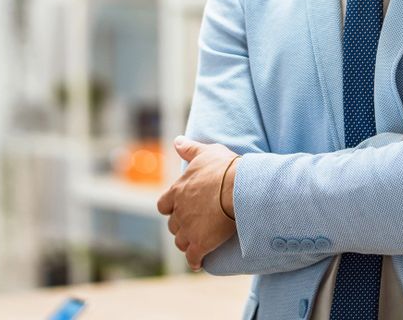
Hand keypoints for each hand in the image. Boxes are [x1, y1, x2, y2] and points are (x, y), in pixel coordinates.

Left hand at [156, 136, 237, 270]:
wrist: (238, 187)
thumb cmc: (224, 167)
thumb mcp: (206, 152)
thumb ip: (189, 148)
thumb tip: (177, 140)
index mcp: (178, 191)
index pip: (164, 205)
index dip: (171, 207)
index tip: (179, 207)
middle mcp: (179, 212)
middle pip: (173, 225)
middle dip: (181, 225)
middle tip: (195, 223)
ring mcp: (188, 229)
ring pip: (181, 242)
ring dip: (187, 242)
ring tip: (198, 242)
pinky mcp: (200, 244)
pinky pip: (193, 258)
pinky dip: (195, 261)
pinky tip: (200, 262)